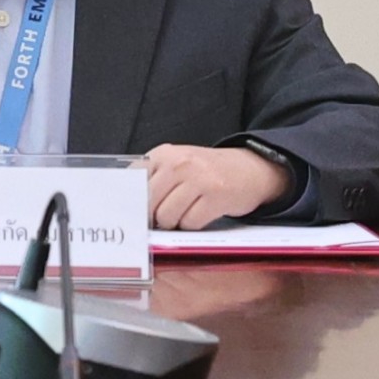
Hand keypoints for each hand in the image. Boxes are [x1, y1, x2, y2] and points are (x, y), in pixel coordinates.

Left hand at [145, 144, 290, 229]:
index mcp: (163, 154)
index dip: (132, 201)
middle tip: (162, 217)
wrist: (250, 169)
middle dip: (153, 216)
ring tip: (183, 214)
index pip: (133, 181)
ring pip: (167, 216)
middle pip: (148, 203)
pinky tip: (199, 215)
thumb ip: (153, 178)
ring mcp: (198, 179)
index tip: (133, 212)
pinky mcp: (216, 196)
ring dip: (173, 223)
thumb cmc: (206, 171)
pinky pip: (190, 222)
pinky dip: (192, 225)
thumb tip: (128, 206)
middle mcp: (179, 163)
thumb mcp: (176, 163)